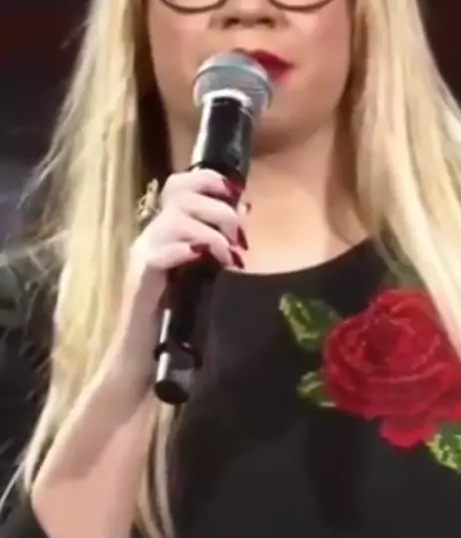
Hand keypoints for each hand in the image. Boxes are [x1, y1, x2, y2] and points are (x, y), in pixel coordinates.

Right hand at [101, 168, 246, 399]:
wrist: (144, 358)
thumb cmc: (176, 316)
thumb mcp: (203, 271)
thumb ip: (217, 241)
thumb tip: (243, 211)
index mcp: (166, 229)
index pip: (178, 184)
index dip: (206, 179)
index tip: (235, 191)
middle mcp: (151, 235)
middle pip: (178, 193)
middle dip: (218, 208)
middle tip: (239, 236)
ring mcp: (143, 255)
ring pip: (173, 220)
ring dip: (209, 233)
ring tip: (228, 256)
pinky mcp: (140, 279)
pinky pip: (159, 253)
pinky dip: (186, 251)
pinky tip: (206, 262)